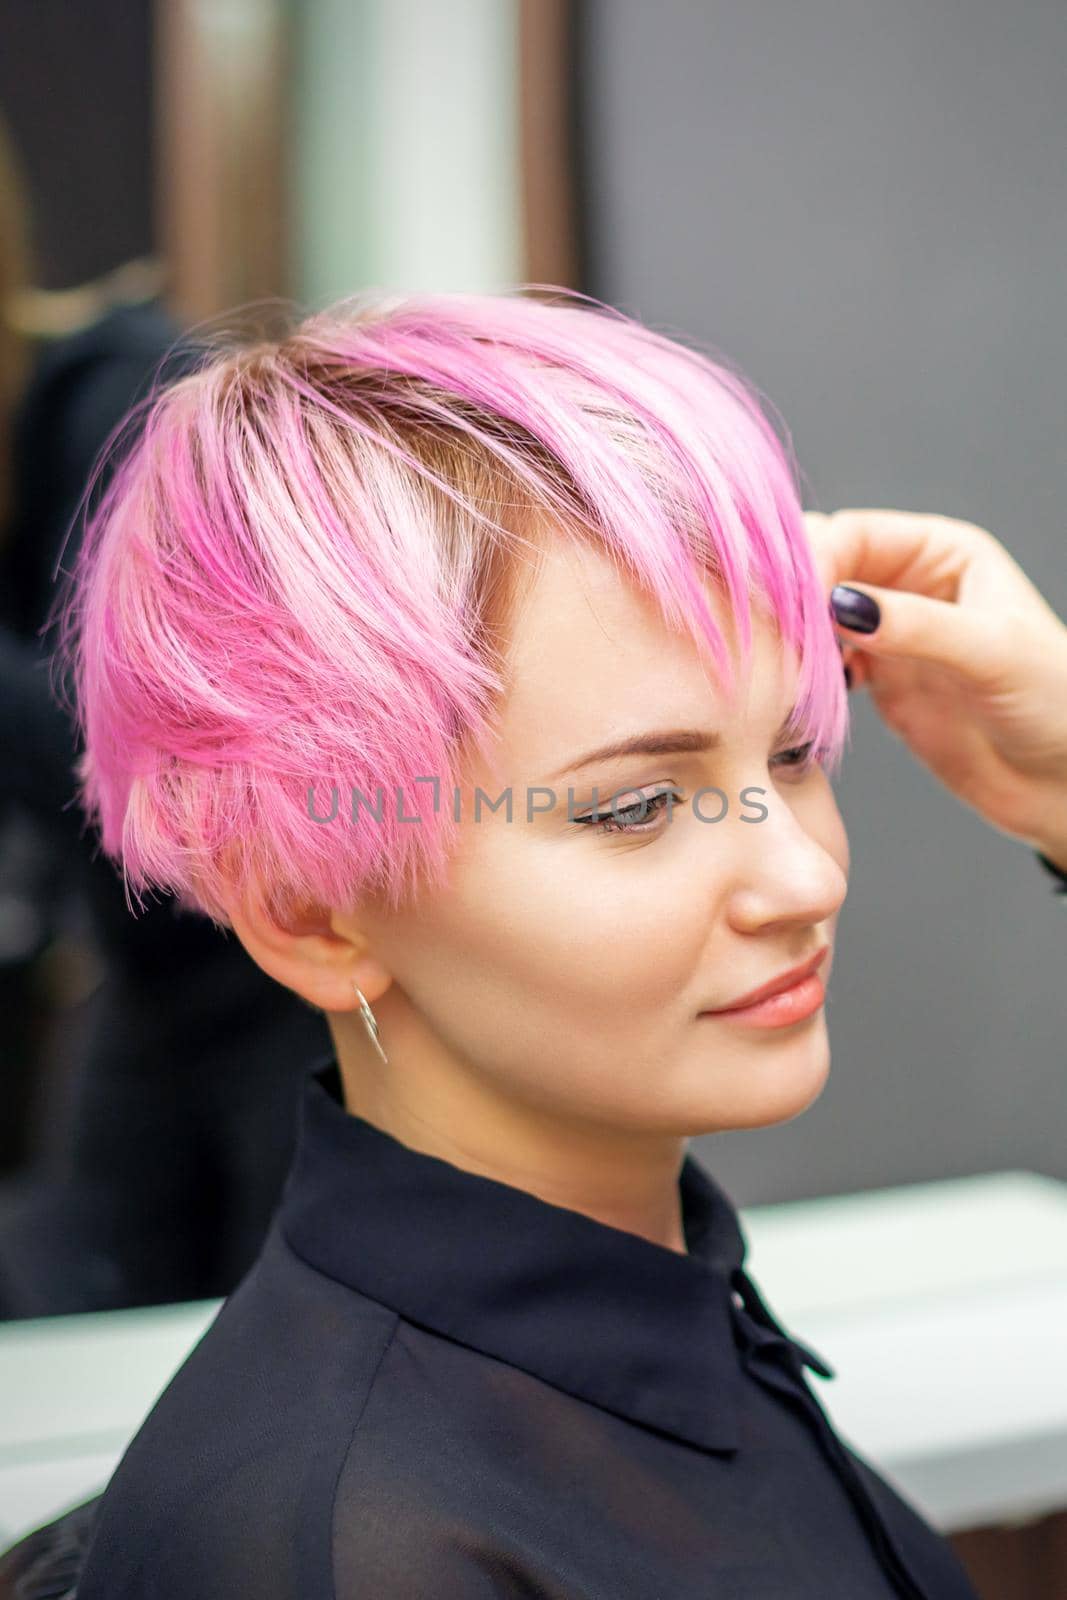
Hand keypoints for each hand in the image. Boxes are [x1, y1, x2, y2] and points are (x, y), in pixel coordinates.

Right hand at [805, 508, 1066, 873]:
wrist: (1062, 782)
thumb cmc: (1056, 704)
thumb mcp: (992, 653)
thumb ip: (917, 627)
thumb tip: (843, 605)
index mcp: (942, 552)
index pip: (854, 536)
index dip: (813, 561)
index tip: (786, 601)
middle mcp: (909, 584)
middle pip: (824, 569)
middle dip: (791, 595)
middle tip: (763, 632)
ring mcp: (890, 634)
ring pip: (814, 618)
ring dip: (790, 637)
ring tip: (772, 664)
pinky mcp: (877, 681)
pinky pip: (820, 665)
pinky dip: (800, 675)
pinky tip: (794, 693)